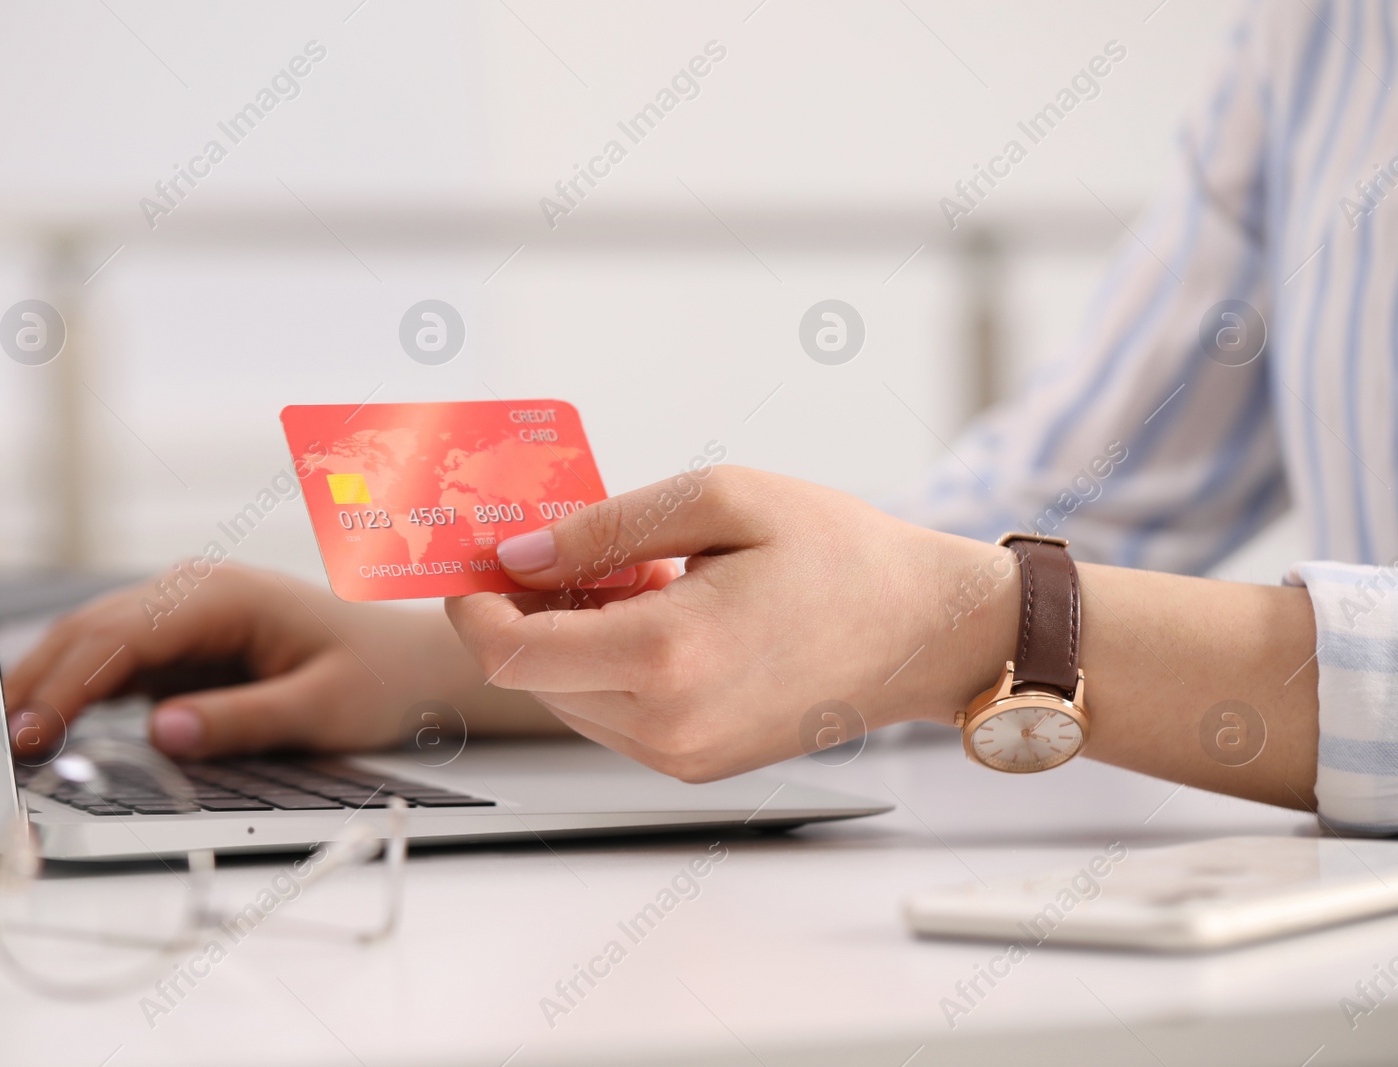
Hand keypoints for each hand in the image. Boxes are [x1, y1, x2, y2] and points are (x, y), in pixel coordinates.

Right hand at [3, 560, 677, 762]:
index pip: (125, 634)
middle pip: (93, 630)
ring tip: (3, 739)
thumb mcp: (324, 708)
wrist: (413, 665)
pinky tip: (42, 724)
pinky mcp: (181, 643)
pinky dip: (74, 689)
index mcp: (227, 594)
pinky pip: (113, 661)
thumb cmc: (378, 679)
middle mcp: (196, 593)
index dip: (70, 683)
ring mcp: (184, 614)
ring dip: (46, 684)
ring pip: (93, 641)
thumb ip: (247, 719)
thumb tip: (165, 731)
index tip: (32, 730)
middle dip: (39, 682)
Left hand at [444, 465, 1015, 781]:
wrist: (924, 630)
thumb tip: (517, 554)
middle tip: (562, 549)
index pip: (511, 652)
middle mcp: (668, 725)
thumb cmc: (840, 554)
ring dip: (567, 638)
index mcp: (670, 656)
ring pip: (567, 698)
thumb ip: (604, 528)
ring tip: (631, 577)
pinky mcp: (696, 764)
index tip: (474, 563)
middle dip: (524, 612)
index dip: (473, 606)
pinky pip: (612, 715)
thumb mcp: (720, 500)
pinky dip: (607, 665)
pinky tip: (655, 614)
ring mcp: (682, 755)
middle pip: (531, 676)